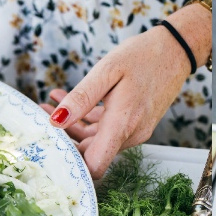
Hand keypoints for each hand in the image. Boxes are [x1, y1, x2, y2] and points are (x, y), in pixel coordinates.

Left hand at [40, 24, 195, 178]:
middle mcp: (131, 134)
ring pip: (96, 140)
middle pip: (91, 153)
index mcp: (123, 124)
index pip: (94, 166)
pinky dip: (86, 118)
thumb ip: (81, 98)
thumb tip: (56, 121)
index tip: (49, 148)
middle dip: (63, 139)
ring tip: (47, 104)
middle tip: (39, 117)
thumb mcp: (107, 71)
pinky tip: (67, 100)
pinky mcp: (136, 124)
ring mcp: (135, 131)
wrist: (176, 50)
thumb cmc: (144, 56)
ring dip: (70, 126)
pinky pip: (106, 129)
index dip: (71, 163)